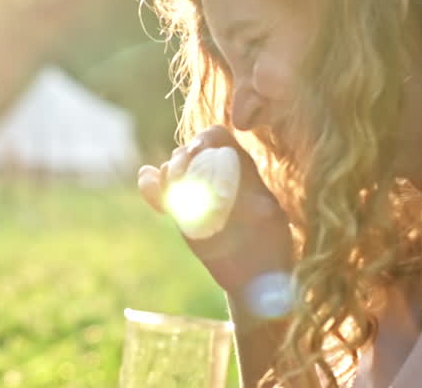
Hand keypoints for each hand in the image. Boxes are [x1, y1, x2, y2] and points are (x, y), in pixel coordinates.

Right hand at [137, 125, 293, 293]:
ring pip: (173, 169)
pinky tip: (149, 182)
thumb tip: (249, 187)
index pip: (218, 138)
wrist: (253, 282)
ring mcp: (197, 194)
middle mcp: (216, 177)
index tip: (196, 156)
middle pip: (190, 150)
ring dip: (168, 176)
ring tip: (174, 193)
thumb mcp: (270, 222)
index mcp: (242, 172)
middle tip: (180, 180)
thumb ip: (258, 204)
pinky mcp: (182, 212)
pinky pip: (160, 193)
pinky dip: (151, 186)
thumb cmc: (272, 252)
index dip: (204, 141)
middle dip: (181, 160)